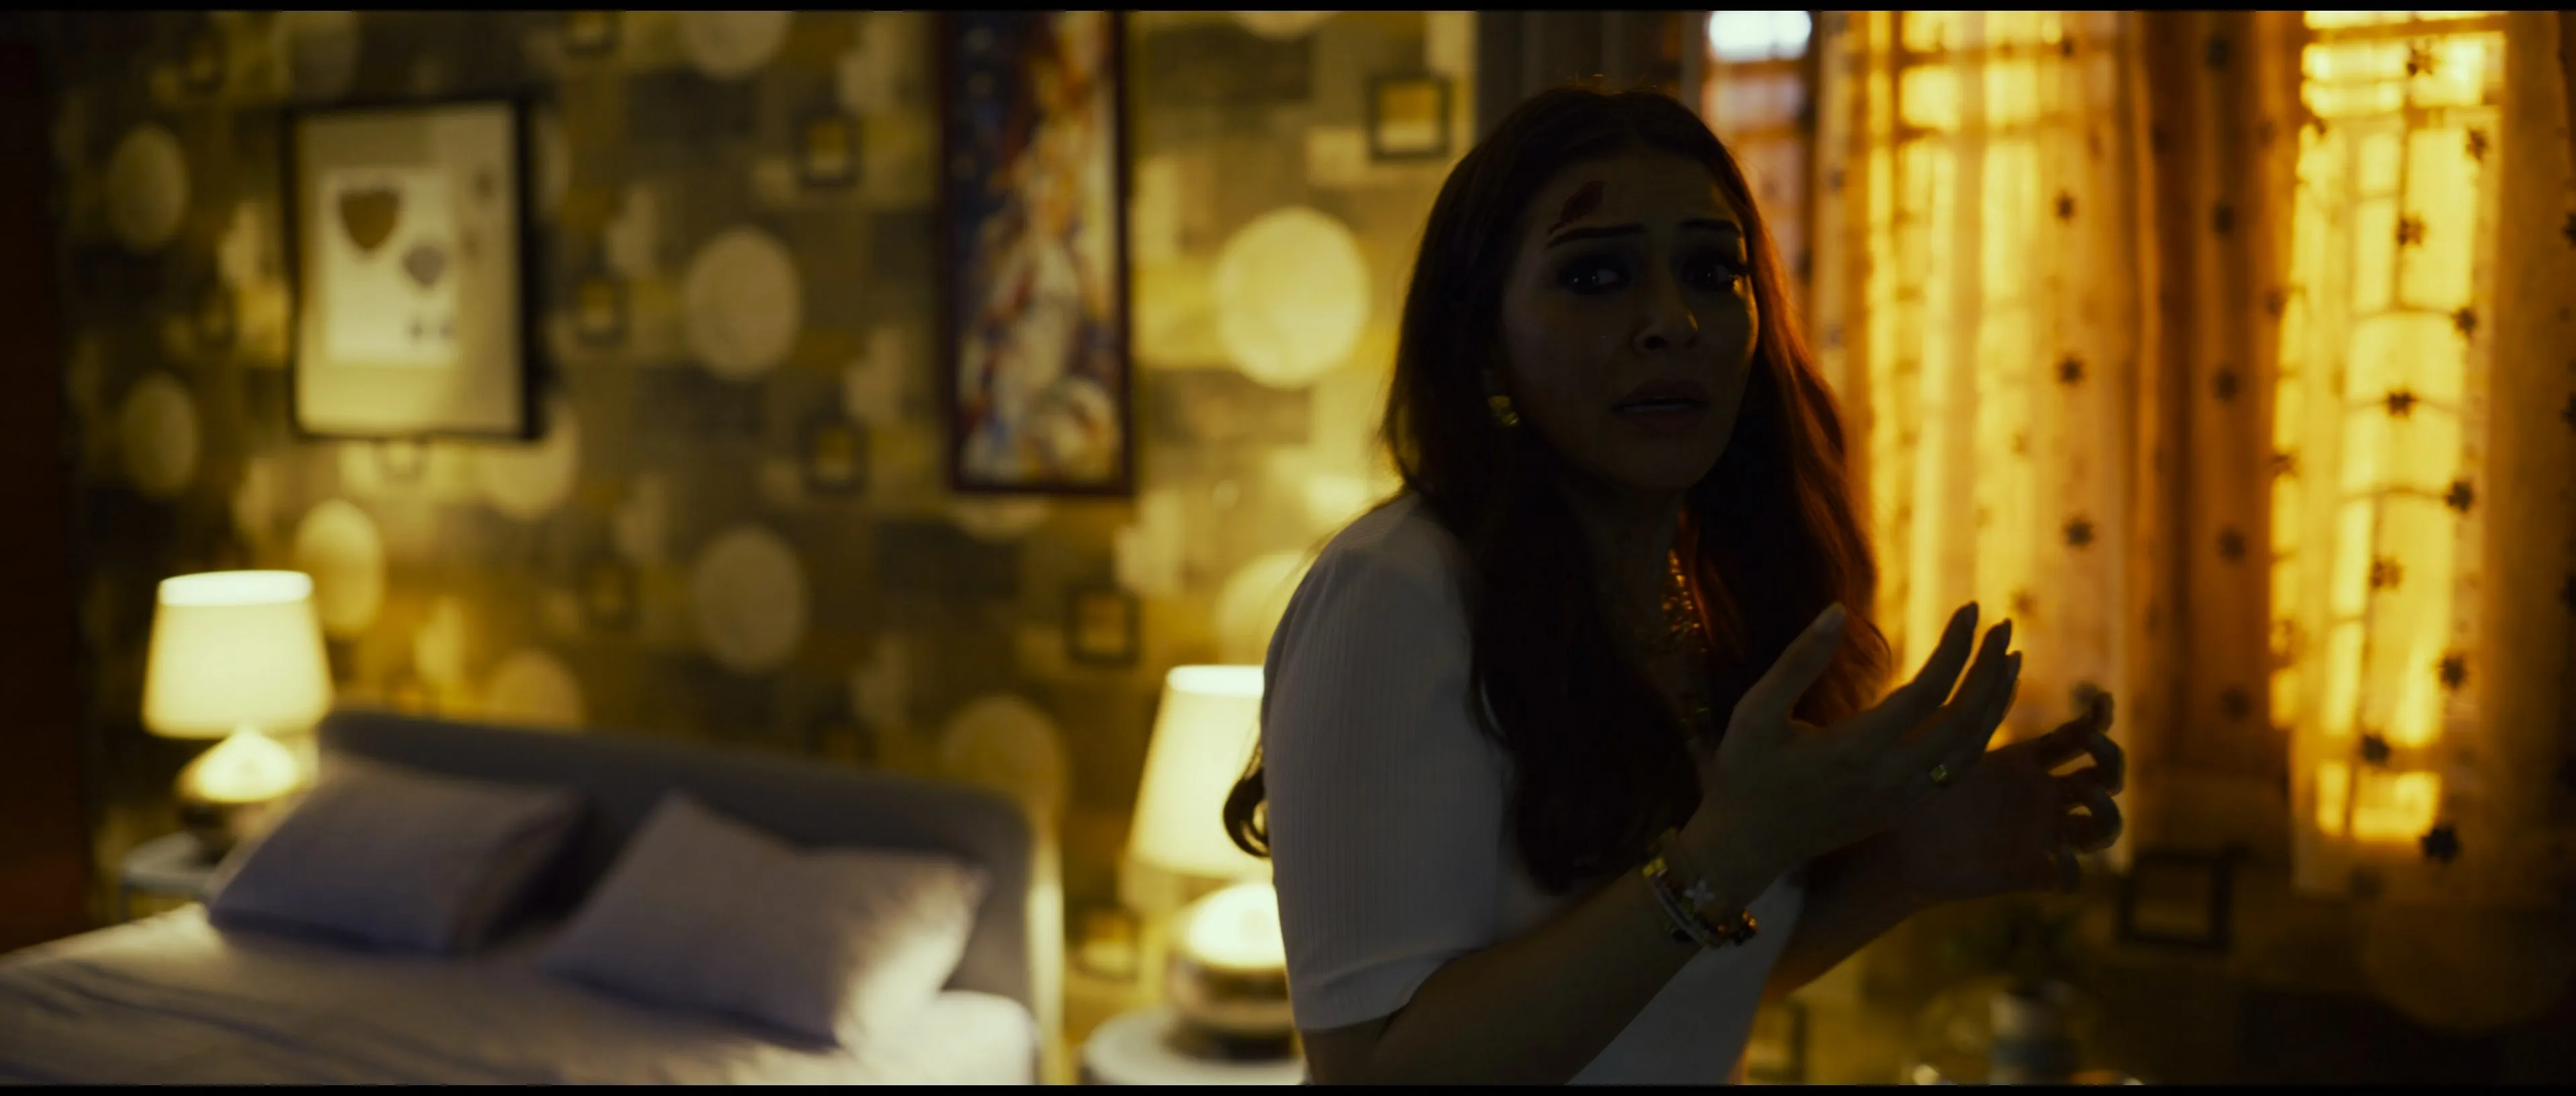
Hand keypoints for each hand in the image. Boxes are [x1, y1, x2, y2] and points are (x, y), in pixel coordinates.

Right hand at [1682, 601, 2018, 887]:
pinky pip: (1956, 771)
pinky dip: (1979, 734)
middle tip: (2003, 625)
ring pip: (1969, 749)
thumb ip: (1797, 661)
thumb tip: (1836, 610)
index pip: (1926, 692)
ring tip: (2009, 659)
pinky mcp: (1902, 810)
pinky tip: (1984, 706)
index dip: (1955, 647)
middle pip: (1962, 720)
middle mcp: (1887, 777)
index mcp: (1853, 748)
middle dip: (1989, 669)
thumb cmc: (1745, 772)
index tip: (1969, 608)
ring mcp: (1900, 798)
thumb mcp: (1755, 712)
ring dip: (1995, 702)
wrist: (1748, 845)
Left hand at [1870, 690, 2125, 906]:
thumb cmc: (1913, 789)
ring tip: (2087, 794)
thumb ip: (1968, 706)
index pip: (2079, 740)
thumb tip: (1990, 654)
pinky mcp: (2027, 871)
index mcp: (2026, 763)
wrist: (1894, 844)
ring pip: (2102, 829)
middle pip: (2104, 779)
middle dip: (2110, 760)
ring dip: (2107, 813)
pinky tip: (2057, 854)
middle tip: (2093, 744)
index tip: (2100, 701)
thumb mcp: (1943, 745)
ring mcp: (2040, 835)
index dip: (2097, 721)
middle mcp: (2041, 798)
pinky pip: (2068, 878)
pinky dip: (2072, 869)